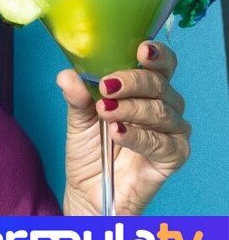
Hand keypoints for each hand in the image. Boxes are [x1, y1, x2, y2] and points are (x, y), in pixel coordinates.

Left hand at [58, 41, 190, 214]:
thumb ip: (76, 96)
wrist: (88, 190)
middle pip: (159, 85)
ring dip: (131, 109)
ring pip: (160, 111)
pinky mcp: (173, 157)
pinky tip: (117, 132)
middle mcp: (163, 107)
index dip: (156, 55)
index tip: (141, 48)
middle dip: (132, 81)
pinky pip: (162, 143)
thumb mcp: (78, 119)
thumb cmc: (90, 150)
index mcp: (144, 91)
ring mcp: (171, 132)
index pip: (160, 66)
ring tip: (105, 112)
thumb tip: (67, 74)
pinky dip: (138, 136)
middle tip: (106, 87)